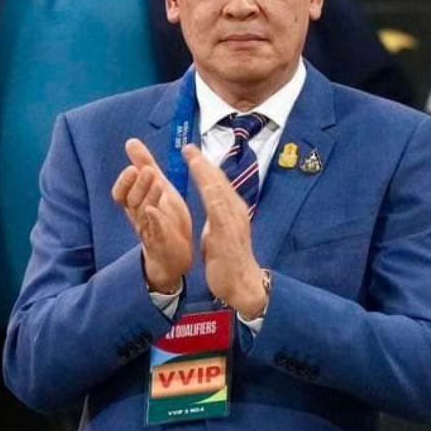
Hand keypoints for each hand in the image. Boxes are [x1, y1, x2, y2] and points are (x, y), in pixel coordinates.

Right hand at [112, 139, 192, 294]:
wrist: (175, 253)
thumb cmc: (164, 218)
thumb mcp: (156, 186)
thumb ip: (144, 164)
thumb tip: (131, 142)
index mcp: (136, 203)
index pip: (121, 193)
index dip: (124, 182)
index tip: (133, 168)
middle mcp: (139, 216)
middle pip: (132, 201)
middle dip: (139, 185)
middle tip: (150, 171)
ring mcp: (150, 230)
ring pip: (143, 214)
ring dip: (149, 198)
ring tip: (159, 184)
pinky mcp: (162, 242)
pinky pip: (156, 233)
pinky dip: (155, 222)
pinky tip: (157, 212)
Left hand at [182, 144, 266, 318]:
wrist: (242, 283)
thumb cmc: (230, 260)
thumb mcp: (220, 233)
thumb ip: (217, 218)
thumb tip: (213, 207)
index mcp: (231, 210)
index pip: (217, 184)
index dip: (204, 168)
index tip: (191, 154)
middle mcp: (235, 210)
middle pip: (218, 181)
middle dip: (203, 163)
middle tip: (188, 147)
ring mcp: (233, 218)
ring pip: (218, 188)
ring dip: (205, 171)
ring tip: (192, 156)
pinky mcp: (228, 229)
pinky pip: (217, 205)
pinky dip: (209, 190)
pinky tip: (202, 180)